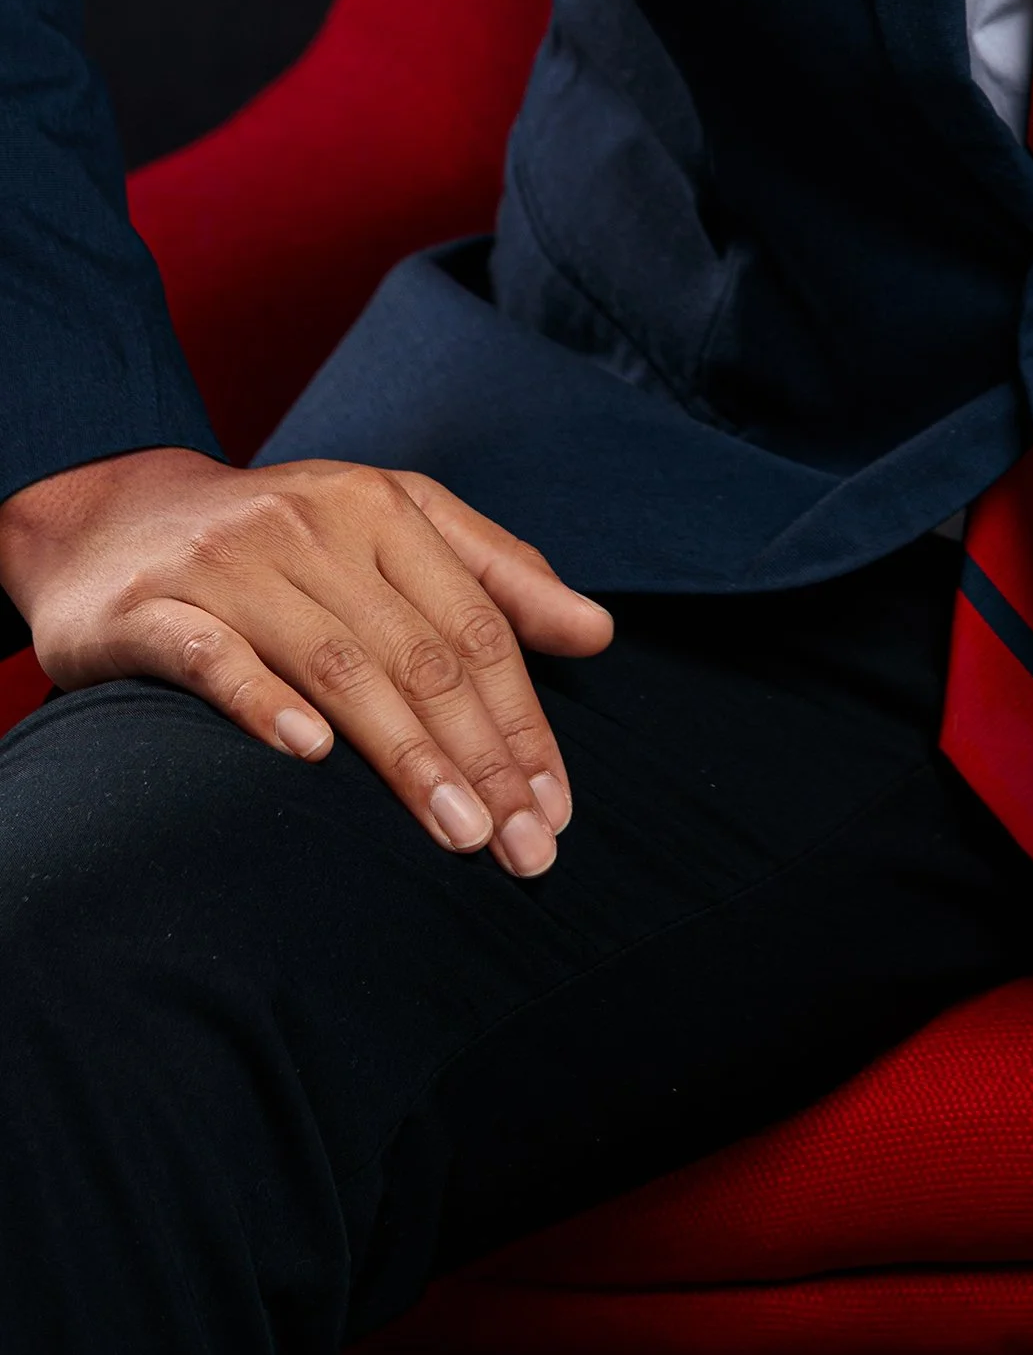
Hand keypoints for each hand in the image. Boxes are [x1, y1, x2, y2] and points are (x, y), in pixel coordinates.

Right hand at [0, 445, 613, 875]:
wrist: (111, 517)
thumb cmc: (281, 539)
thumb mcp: (393, 528)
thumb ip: (495, 576)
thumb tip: (599, 633)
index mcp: (382, 507)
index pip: (475, 626)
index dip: (523, 718)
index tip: (557, 807)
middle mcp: (312, 527)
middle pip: (420, 653)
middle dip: (482, 756)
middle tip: (524, 846)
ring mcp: (230, 567)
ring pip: (338, 664)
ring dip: (406, 754)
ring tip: (460, 832)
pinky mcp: (150, 610)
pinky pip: (215, 658)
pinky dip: (265, 703)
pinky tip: (313, 755)